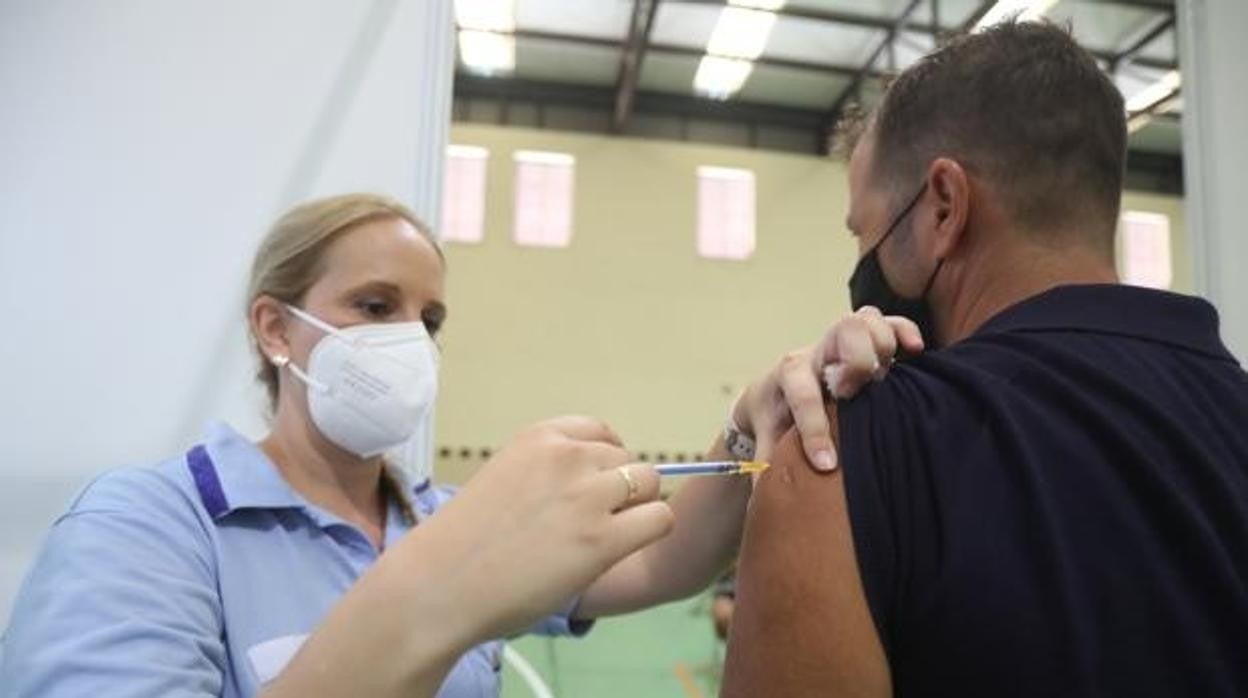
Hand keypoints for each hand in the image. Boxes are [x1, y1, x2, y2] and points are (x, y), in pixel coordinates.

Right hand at [427, 416, 673, 639]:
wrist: (440, 584)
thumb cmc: (464, 543)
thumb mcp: (503, 478)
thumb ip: (546, 471)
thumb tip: (594, 481)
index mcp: (539, 439)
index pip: (600, 432)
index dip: (605, 462)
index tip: (594, 488)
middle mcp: (567, 458)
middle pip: (627, 461)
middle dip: (619, 491)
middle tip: (592, 525)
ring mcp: (588, 497)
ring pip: (650, 484)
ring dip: (636, 510)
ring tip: (604, 539)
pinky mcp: (603, 539)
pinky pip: (660, 518)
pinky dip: (650, 531)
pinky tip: (622, 550)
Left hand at [733, 306, 922, 470]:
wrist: (772, 388)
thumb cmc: (774, 415)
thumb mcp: (766, 437)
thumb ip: (768, 463)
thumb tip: (767, 500)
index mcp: (790, 373)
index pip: (803, 394)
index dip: (815, 430)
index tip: (826, 464)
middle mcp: (818, 352)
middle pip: (844, 331)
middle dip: (856, 362)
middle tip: (854, 395)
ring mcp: (842, 342)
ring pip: (866, 320)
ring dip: (881, 345)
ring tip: (883, 376)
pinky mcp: (864, 340)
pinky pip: (889, 321)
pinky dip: (905, 331)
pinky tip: (915, 350)